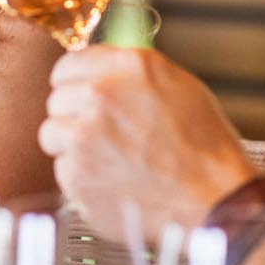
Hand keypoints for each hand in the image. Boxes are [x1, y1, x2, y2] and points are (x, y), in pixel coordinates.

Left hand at [38, 47, 258, 233]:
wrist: (213, 200)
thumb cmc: (205, 148)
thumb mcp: (180, 87)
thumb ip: (134, 73)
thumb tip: (103, 70)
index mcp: (129, 67)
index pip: (69, 63)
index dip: (74, 81)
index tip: (78, 93)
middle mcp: (101, 95)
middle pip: (56, 98)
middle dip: (74, 115)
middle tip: (100, 133)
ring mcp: (83, 137)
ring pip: (52, 134)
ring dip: (71, 146)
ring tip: (106, 159)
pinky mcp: (76, 176)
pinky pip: (62, 170)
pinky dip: (81, 178)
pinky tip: (112, 181)